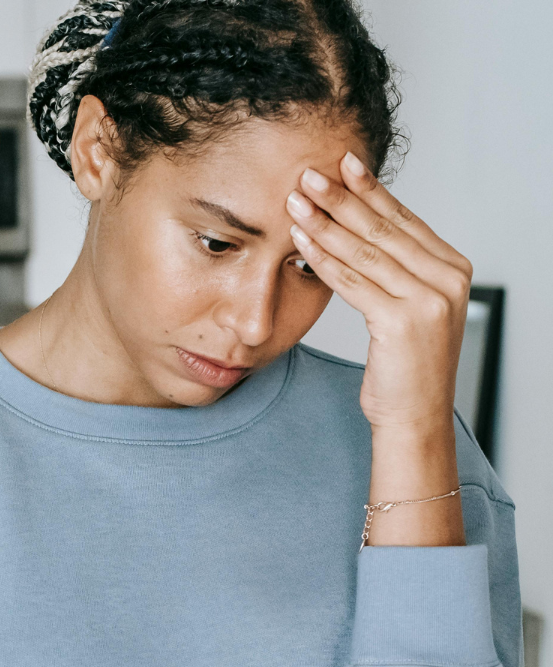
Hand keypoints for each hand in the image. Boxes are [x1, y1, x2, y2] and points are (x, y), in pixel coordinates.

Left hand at [286, 153, 472, 433]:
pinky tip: (301, 240)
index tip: (342, 164)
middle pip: (384, 228)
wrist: (414, 420)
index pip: (404, 220)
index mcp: (452, 270)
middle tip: (309, 172)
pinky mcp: (403, 320)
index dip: (370, 190)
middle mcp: (447, 279)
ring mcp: (429, 299)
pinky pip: (353, 281)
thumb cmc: (404, 373)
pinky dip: (323, 258)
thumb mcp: (407, 314)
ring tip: (296, 200)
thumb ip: (397, 275)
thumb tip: (363, 237)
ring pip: (365, 251)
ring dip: (326, 222)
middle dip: (342, 197)